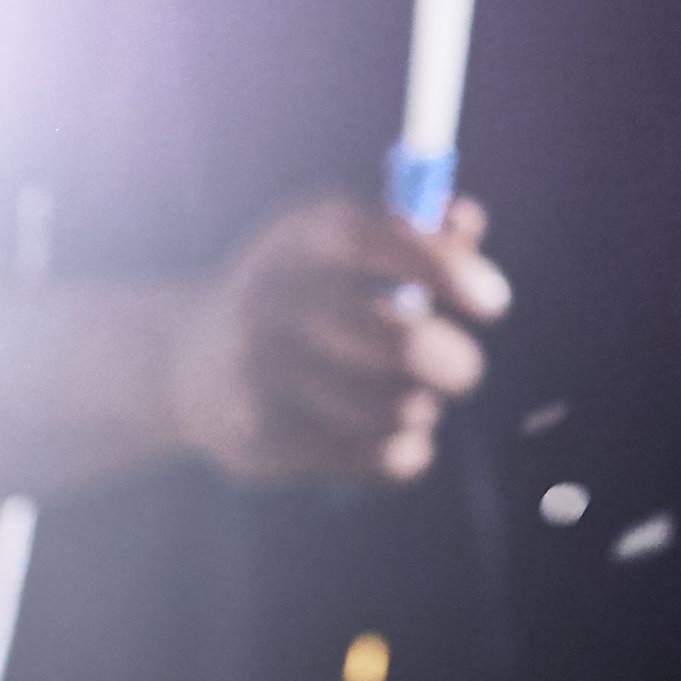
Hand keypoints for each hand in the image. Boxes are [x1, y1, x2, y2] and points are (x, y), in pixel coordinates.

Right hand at [161, 195, 510, 486]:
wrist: (184, 363)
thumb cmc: (301, 291)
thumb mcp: (342, 245)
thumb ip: (414, 230)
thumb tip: (467, 223)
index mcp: (301, 238)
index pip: (380, 241)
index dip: (446, 269)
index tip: (496, 304)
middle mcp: (272, 301)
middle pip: (400, 343)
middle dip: (455, 364)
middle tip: (465, 371)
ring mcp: (259, 375)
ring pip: (396, 406)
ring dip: (422, 407)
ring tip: (411, 398)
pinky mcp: (260, 441)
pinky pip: (377, 457)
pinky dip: (404, 448)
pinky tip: (388, 433)